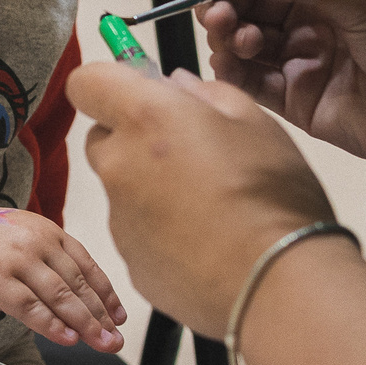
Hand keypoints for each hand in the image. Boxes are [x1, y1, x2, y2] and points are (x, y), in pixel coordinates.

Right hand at [0, 192, 127, 351]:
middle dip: (101, 316)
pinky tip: (68, 339)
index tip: (119, 317)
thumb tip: (73, 295)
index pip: (87, 266)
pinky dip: (52, 325)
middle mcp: (38, 244)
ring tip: (101, 343)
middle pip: (78, 285)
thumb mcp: (21, 236)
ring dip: (85, 324)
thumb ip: (47, 257)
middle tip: (116, 339)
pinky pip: (31, 307)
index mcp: (49, 232)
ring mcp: (17, 262)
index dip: (106, 294)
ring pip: (61, 297)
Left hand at [70, 63, 336, 332]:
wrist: (278, 282)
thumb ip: (204, 93)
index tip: (135, 90)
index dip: (110, 83)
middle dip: (134, 138)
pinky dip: (160, 230)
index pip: (87, 82)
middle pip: (103, 138)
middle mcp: (119, 165)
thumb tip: (176, 85)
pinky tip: (205, 237)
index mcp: (145, 118)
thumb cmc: (272, 197)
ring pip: (123, 188)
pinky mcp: (130, 261)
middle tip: (187, 151)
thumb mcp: (253, 121)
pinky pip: (137, 232)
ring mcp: (119, 218)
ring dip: (151, 187)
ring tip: (208, 203)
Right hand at [196, 0, 365, 176]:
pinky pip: (251, 79)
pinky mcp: (295, 97)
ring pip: (246, 38)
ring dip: (229, 33)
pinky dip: (232, 69)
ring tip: (233, 33)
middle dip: (228, 1)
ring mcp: (302, 55)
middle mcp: (314, 12)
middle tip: (216, 10)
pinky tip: (228, 60)